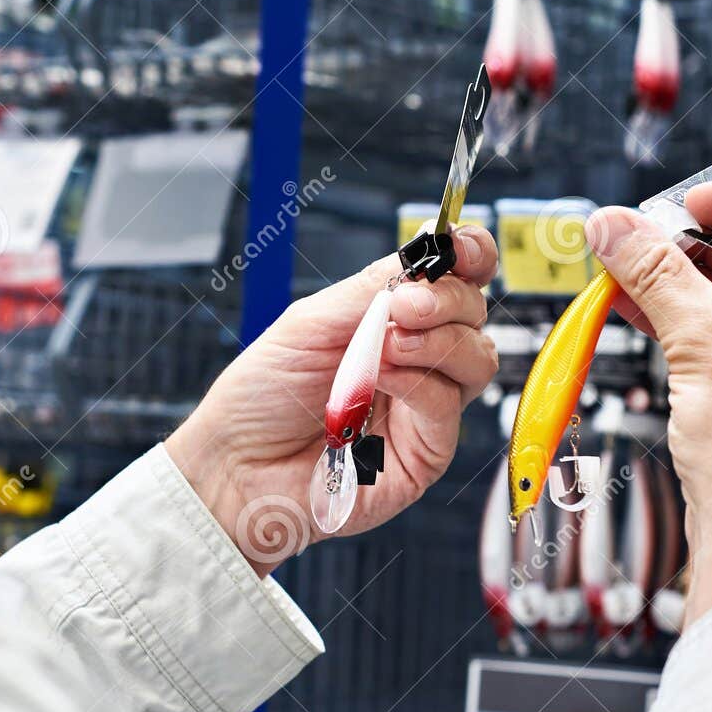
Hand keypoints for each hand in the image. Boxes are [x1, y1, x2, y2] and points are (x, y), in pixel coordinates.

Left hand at [167, 227, 499, 576]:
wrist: (234, 465)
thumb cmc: (261, 397)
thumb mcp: (310, 322)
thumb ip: (369, 290)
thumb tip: (423, 259)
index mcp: (395, 320)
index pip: (458, 280)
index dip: (471, 255)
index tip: (458, 247)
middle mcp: (420, 360)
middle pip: (474, 314)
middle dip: (447, 300)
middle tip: (405, 305)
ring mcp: (426, 407)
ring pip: (477, 359)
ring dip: (438, 341)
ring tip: (388, 345)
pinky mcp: (426, 453)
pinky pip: (446, 405)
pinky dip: (418, 384)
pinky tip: (383, 379)